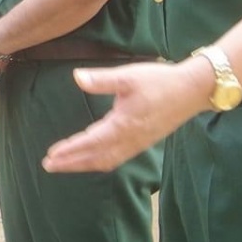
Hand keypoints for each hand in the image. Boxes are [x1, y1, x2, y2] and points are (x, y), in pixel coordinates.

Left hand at [43, 59, 211, 173]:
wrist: (193, 90)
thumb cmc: (160, 81)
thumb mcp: (128, 76)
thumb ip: (101, 79)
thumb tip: (76, 77)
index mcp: (123, 125)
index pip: (91, 143)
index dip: (70, 150)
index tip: (51, 155)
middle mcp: (130, 140)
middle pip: (96, 159)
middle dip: (72, 163)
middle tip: (48, 165)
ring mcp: (138, 143)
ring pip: (107, 161)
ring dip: (84, 164)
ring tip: (64, 164)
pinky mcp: (144, 142)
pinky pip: (117, 158)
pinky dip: (100, 161)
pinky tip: (92, 158)